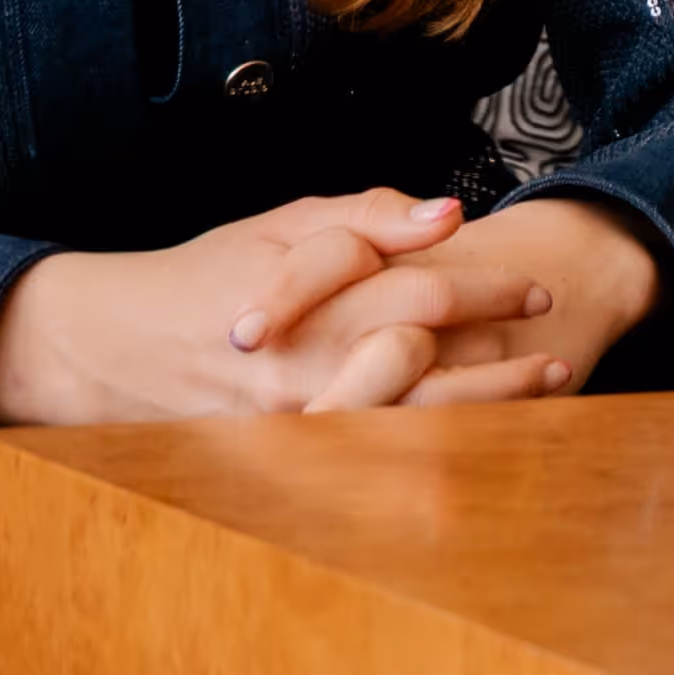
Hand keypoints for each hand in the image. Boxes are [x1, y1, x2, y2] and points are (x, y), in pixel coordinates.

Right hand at [0, 189, 601, 425]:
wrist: (116, 350)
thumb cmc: (204, 277)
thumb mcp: (280, 225)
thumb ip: (365, 215)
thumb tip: (448, 211)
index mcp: (313, 301)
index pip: (424, 292)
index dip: (490, 288)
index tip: (536, 287)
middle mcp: (312, 367)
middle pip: (435, 367)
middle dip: (503, 362)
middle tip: (557, 352)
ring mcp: (299, 423)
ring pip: (413, 427)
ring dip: (486, 415)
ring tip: (541, 399)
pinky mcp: (287, 462)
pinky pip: (376, 464)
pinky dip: (433, 456)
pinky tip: (477, 448)